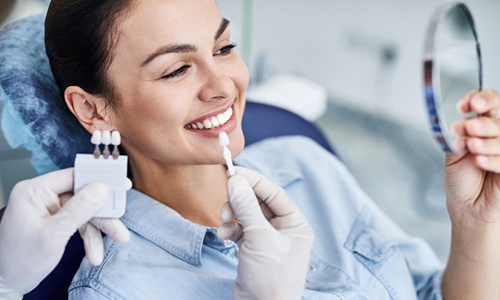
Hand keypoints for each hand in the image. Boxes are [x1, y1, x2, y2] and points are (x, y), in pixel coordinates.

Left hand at [0, 168, 128, 297]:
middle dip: (103, 210)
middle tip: (122, 214)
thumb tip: (101, 188)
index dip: (98, 178)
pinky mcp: (56, 222)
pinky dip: (90, 237)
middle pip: (83, 195)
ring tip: (119, 237)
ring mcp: (50, 210)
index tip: (120, 182)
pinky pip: (80, 223)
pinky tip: (95, 253)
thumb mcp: (54, 234)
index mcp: (34, 191)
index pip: (73, 176)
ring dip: (100, 227)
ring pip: (85, 211)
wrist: (9, 283)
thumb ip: (79, 209)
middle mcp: (42, 196)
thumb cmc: (21, 260)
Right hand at [218, 167, 313, 299]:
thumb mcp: (260, 238)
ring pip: (246, 215)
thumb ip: (247, 207)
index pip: (274, 192)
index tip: (233, 173)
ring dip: (232, 215)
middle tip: (224, 202)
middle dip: (239, 201)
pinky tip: (224, 236)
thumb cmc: (271, 278)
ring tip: (223, 223)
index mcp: (295, 224)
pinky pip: (239, 230)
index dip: (253, 181)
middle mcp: (283, 230)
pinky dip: (229, 230)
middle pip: (258, 202)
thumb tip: (236, 180)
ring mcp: (266, 240)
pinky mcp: (252, 250)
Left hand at [442, 90, 499, 298]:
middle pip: (499, 116)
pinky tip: (480, 161)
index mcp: (485, 125)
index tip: (466, 105)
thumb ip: (459, 137)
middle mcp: (499, 133)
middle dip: (483, 121)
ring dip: (487, 141)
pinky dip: (494, 159)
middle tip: (468, 129)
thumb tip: (461, 124)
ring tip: (471, 147)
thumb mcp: (454, 153)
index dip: (479, 98)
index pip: (489, 102)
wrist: (468, 207)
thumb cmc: (463, 180)